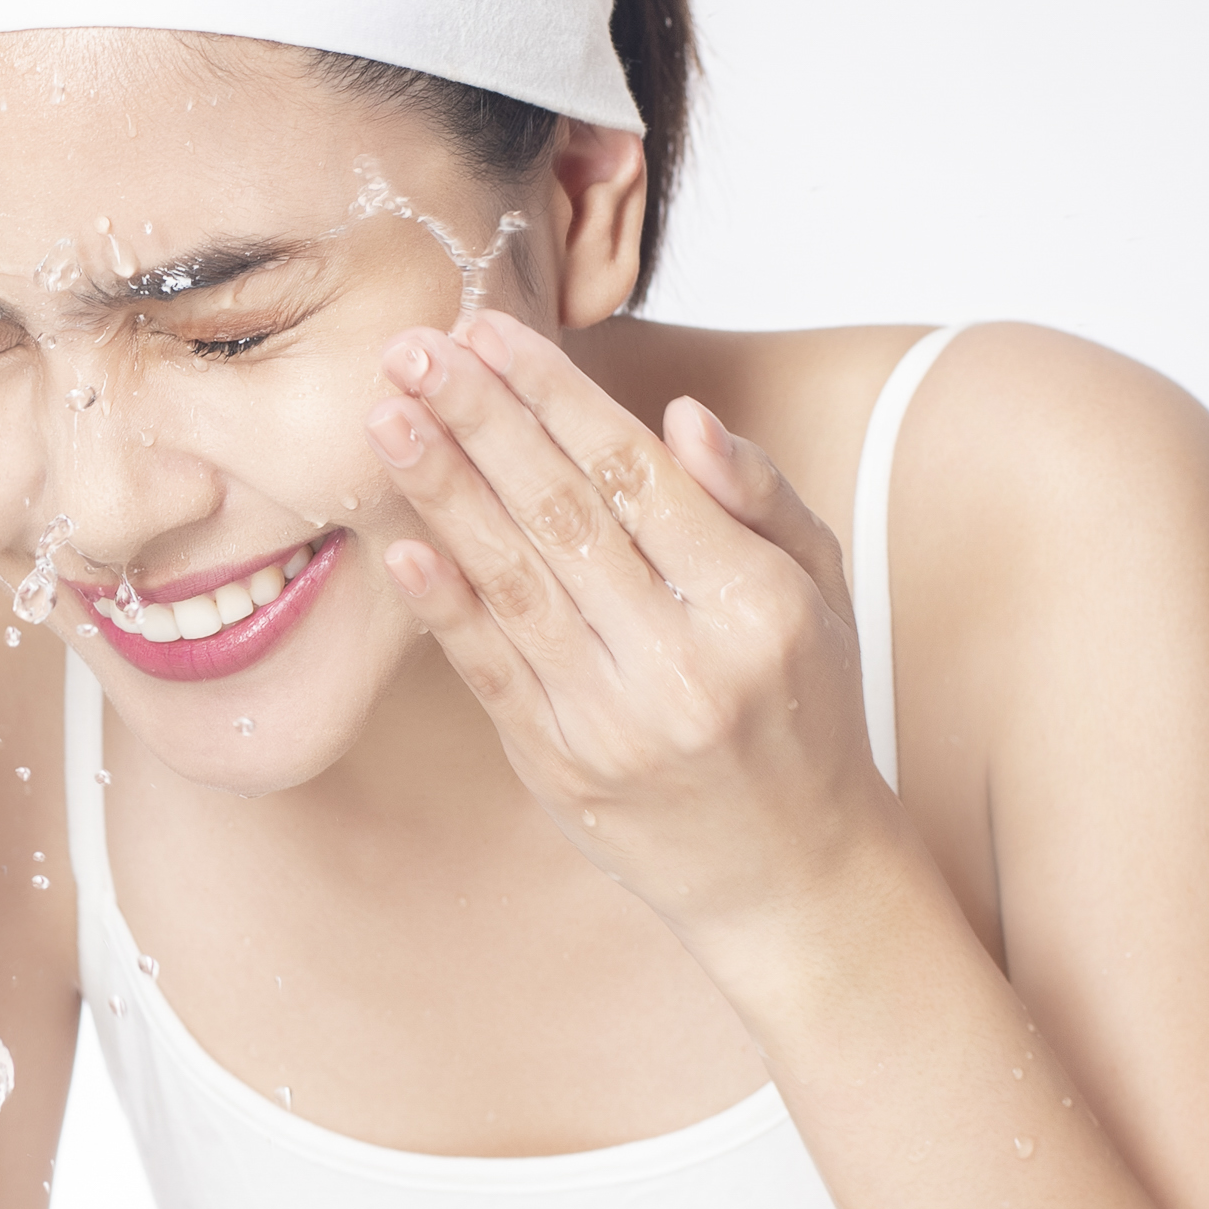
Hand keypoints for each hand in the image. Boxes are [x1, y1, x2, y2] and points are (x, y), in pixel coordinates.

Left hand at [366, 311, 916, 949]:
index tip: (492, 333)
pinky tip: (400, 542)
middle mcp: (682, 663)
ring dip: (442, 492)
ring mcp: (614, 722)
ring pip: (512, 583)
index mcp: (755, 606)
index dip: (555, 398)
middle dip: (480, 421)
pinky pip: (489, 671)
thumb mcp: (820, 594)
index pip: (637, 475)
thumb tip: (682, 416)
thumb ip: (757, 498)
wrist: (792, 876)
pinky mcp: (560, 769)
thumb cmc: (806, 710)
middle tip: (413, 349)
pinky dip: (443, 604)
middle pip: (562, 516)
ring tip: (387, 418)